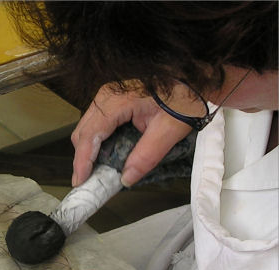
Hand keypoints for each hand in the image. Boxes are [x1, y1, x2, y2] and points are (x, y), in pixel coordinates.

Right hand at [70, 83, 192, 186]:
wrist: (197, 78)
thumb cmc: (186, 97)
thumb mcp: (171, 129)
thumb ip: (148, 155)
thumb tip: (126, 178)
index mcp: (116, 101)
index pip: (90, 135)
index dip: (82, 160)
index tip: (81, 181)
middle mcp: (106, 97)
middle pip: (83, 133)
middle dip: (83, 159)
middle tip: (89, 182)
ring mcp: (108, 97)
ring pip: (87, 130)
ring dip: (90, 152)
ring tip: (97, 173)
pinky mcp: (114, 102)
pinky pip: (97, 125)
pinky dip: (98, 144)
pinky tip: (106, 157)